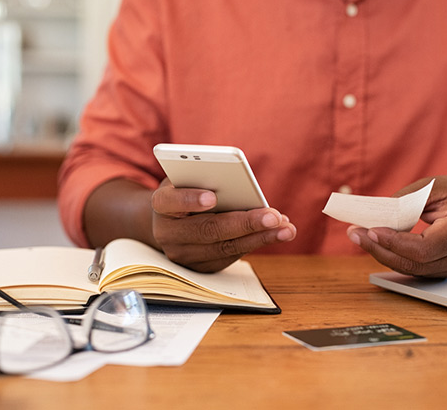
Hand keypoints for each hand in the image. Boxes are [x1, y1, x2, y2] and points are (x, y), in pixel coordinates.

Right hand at [151, 179, 296, 271]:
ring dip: (259, 238)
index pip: (170, 202)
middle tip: (273, 216)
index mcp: (161, 204)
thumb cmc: (186, 190)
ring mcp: (182, 255)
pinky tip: (277, 234)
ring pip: (224, 248)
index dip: (189, 200)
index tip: (212, 197)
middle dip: (244, 223)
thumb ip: (206, 178)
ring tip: (286, 228)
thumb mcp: (189, 177)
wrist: (170, 220)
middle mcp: (167, 233)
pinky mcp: (200, 268)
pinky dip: (256, 244)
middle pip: (207, 230)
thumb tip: (243, 188)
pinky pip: (231, 257)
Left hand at [347, 176, 446, 277]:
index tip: (372, 230)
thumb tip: (376, 217)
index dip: (396, 242)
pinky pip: (416, 269)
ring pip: (413, 270)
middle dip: (380, 249)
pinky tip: (376, 244)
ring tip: (359, 236)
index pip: (426, 247)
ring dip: (382, 254)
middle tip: (355, 234)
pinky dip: (393, 257)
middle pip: (415, 263)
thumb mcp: (434, 186)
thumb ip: (405, 201)